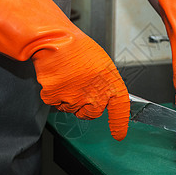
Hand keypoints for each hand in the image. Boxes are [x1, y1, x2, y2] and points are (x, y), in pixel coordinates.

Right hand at [0, 0, 128, 140]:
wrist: (56, 40)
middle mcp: (95, 95)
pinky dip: (55, 95)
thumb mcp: (102, 63)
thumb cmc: (78, 47)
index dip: (119, 124)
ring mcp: (75, 99)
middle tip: (80, 89)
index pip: (120, 109)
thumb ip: (105, 82)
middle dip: (87, 107)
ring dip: (70, 99)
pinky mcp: (56, 99)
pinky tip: (57, 79)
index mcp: (110, 83)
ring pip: (73, 110)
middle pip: (92, 113)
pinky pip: (56, 104)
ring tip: (67, 78)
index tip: (118, 134)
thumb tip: (104, 94)